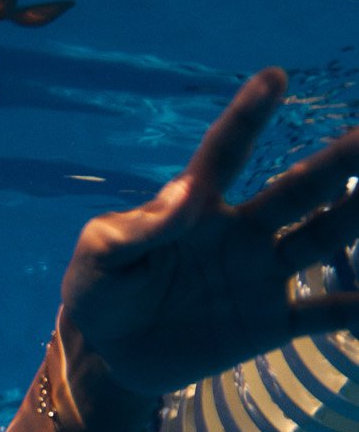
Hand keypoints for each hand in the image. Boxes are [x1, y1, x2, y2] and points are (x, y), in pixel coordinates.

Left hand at [60, 69, 358, 399]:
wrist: (110, 354)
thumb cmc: (99, 290)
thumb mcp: (99, 257)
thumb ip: (137, 228)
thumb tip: (187, 194)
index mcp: (197, 207)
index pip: (226, 154)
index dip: (248, 116)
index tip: (273, 77)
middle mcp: (242, 233)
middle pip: (299, 190)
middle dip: (340, 161)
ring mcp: (260, 276)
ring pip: (322, 238)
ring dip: (357, 216)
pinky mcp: (269, 324)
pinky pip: (322, 315)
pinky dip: (354, 311)